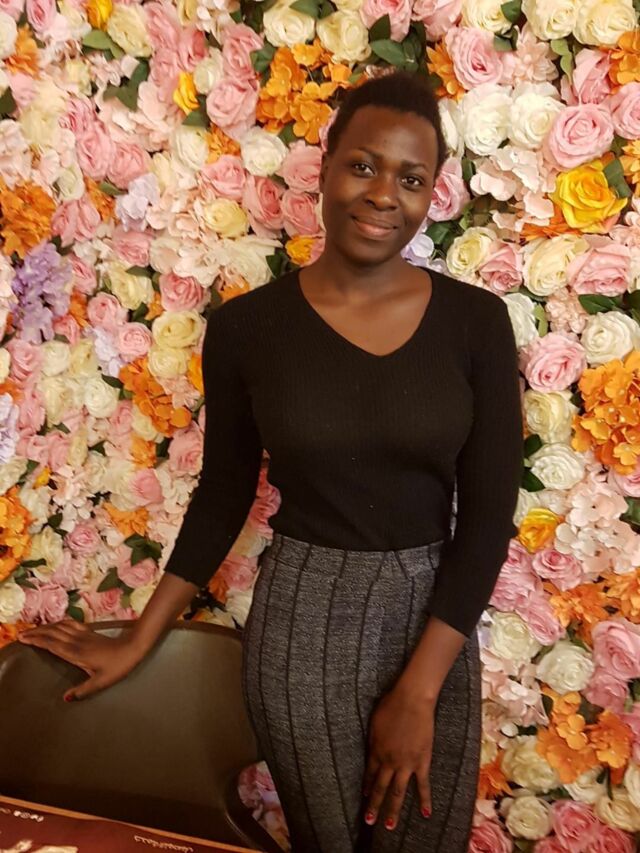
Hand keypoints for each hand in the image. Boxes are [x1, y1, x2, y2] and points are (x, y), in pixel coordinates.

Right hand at [18, 620, 146, 700]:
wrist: (133, 648)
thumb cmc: (118, 666)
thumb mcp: (101, 682)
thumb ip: (83, 690)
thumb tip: (65, 698)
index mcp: (76, 653)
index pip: (52, 644)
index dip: (37, 640)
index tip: (23, 638)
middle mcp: (77, 641)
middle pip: (52, 633)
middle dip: (36, 632)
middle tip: (21, 634)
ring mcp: (84, 635)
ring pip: (60, 627)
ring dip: (46, 627)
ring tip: (34, 629)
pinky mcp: (90, 632)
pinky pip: (71, 624)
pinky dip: (59, 623)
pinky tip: (56, 624)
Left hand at [363, 684, 434, 830]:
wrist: (411, 700)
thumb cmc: (390, 705)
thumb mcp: (374, 722)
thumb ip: (373, 739)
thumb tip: (372, 749)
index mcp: (375, 751)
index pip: (369, 774)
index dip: (367, 786)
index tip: (365, 797)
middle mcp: (388, 761)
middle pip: (380, 788)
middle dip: (374, 806)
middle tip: (369, 821)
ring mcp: (405, 764)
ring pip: (397, 793)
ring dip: (393, 810)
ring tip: (389, 826)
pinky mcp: (422, 762)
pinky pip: (423, 785)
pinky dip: (425, 800)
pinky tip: (426, 814)